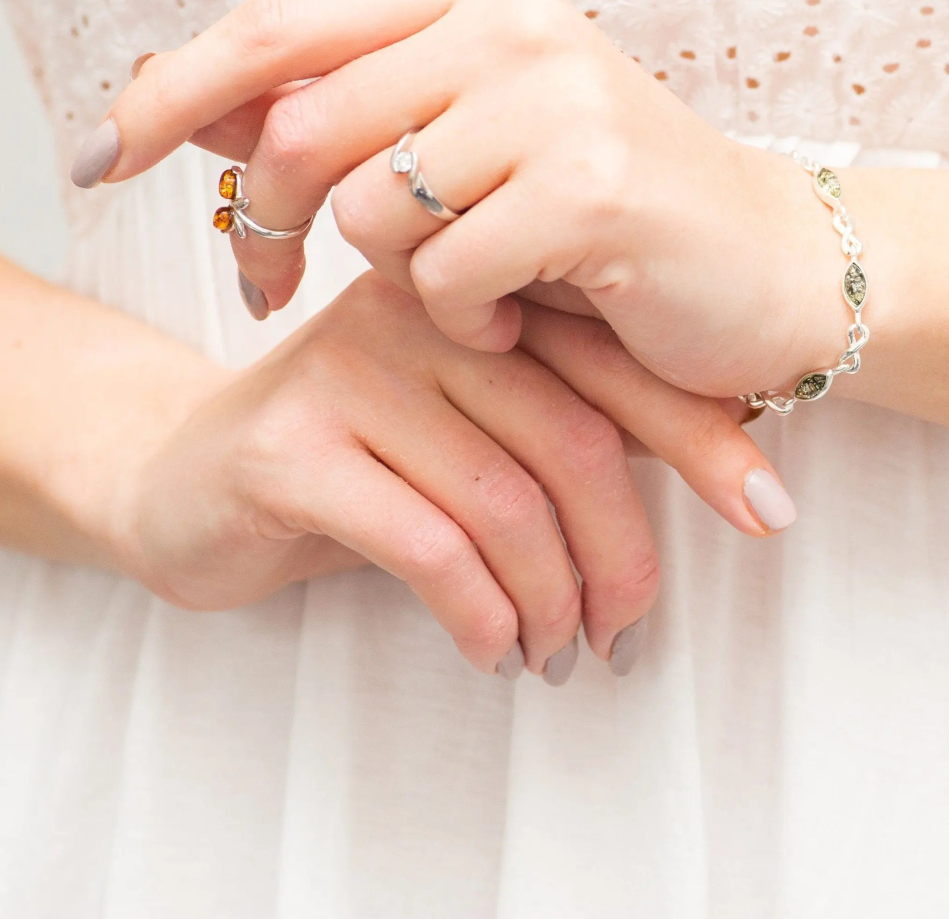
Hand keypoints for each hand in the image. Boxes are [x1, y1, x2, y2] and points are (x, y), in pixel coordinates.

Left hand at [89, 0, 845, 399]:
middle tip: (272, 286)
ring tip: (461, 292)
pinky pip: (445, 273)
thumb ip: (343, 115)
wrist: (771, 266)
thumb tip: (184, 103)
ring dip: (391, 280)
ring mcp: (556, 97)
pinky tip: (516, 315)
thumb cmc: (606, 216)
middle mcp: (510, 21)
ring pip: (368, 208)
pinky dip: (461, 318)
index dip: (170, 92)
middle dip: (264, 225)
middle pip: (300, 126)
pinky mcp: (591, 185)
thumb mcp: (466, 148)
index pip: (276, 25)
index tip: (97, 159)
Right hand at [109, 271, 784, 677]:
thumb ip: (569, 425)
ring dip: (552, 598)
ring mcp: (348, 370)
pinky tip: (491, 648)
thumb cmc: (356, 460)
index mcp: (478, 295)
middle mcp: (418, 313)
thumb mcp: (471, 431)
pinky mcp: (289, 447)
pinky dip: (478, 611)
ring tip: (559, 653)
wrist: (177, 476)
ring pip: (503, 499)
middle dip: (624, 551)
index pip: (617, 361)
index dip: (705, 439)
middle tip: (630, 631)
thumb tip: (728, 475)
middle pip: (571, 437)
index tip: (771, 512)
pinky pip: (423, 542)